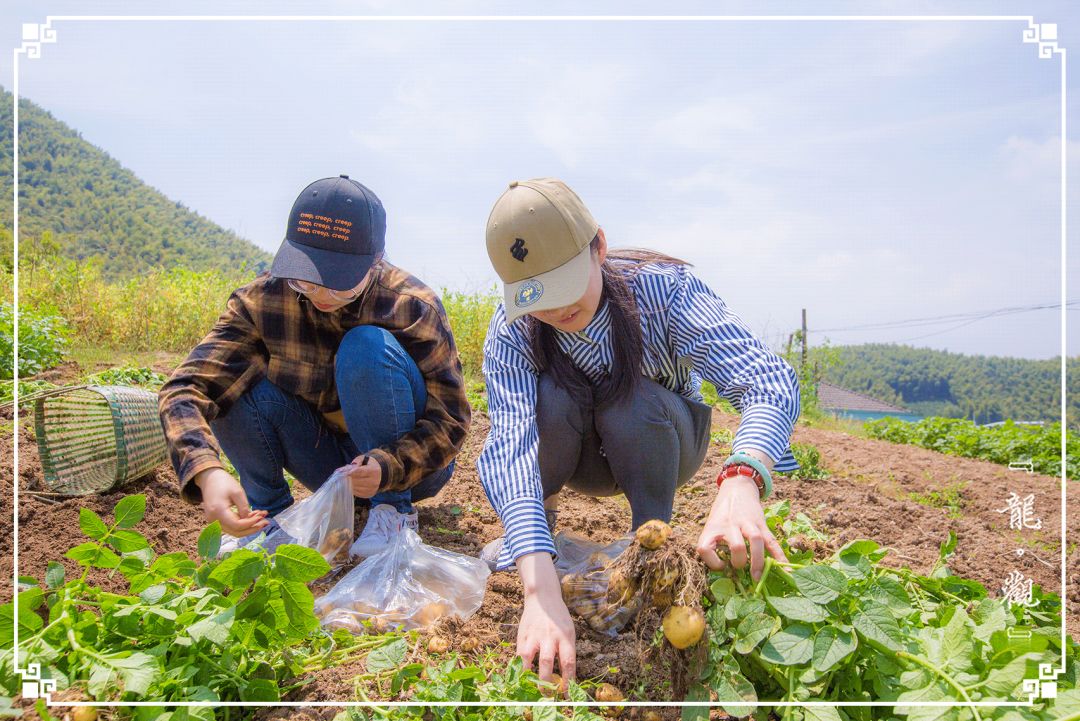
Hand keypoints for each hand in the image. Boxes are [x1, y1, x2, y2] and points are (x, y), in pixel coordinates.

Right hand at [194, 467, 267, 536]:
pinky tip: (253, 516)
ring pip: (234, 531)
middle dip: (252, 528)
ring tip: (262, 517)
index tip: (262, 517)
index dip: (251, 523)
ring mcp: (214, 522)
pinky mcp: (217, 520)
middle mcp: (214, 520)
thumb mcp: (237, 492)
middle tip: (266, 522)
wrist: (210, 479)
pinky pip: (231, 526)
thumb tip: (250, 520)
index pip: (237, 525)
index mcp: (218, 511)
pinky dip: (243, 523)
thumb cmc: (224, 483)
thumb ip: (244, 507)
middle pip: (236, 532)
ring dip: (249, 526)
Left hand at [342, 455, 380, 497]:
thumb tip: (346, 469)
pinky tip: (351, 484)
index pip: (361, 472)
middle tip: (341, 475)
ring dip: (348, 484)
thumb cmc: (369, 465)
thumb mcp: (364, 459)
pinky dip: (352, 488)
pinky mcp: (369, 494)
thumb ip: (356, 462)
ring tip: (345, 479)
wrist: (380, 474)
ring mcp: (372, 489)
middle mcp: (374, 481)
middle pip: (357, 481)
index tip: (345, 473)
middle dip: (348, 478)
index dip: (352, 472)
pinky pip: (357, 493)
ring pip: (355, 488)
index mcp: (374, 471)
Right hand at [516, 552, 576, 684]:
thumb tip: (564, 676)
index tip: (567, 694)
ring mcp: (533, 635)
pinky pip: (519, 655)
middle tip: (548, 696)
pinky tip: (522, 676)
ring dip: (530, 675)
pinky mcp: (522, 636)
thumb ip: (566, 651)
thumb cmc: (559, 618)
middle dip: (547, 682)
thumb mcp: (569, 631)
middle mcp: (549, 636)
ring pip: (529, 658)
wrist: (542, 598)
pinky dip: (520, 667)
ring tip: (532, 688)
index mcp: (565, 636)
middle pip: (547, 662)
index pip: (568, 662)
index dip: (568, 680)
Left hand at [696, 474, 786, 581]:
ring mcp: (748, 523)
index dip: (712, 562)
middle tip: (740, 570)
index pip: (705, 548)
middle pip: (736, 545)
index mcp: (713, 527)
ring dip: (758, 561)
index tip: (721, 566)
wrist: (737, 489)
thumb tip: (725, 572)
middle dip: (739, 562)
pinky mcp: (761, 524)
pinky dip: (779, 556)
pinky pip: (772, 542)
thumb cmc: (722, 514)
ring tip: (758, 577)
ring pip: (756, 541)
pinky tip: (785, 569)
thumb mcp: (711, 526)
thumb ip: (714, 545)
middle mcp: (730, 525)